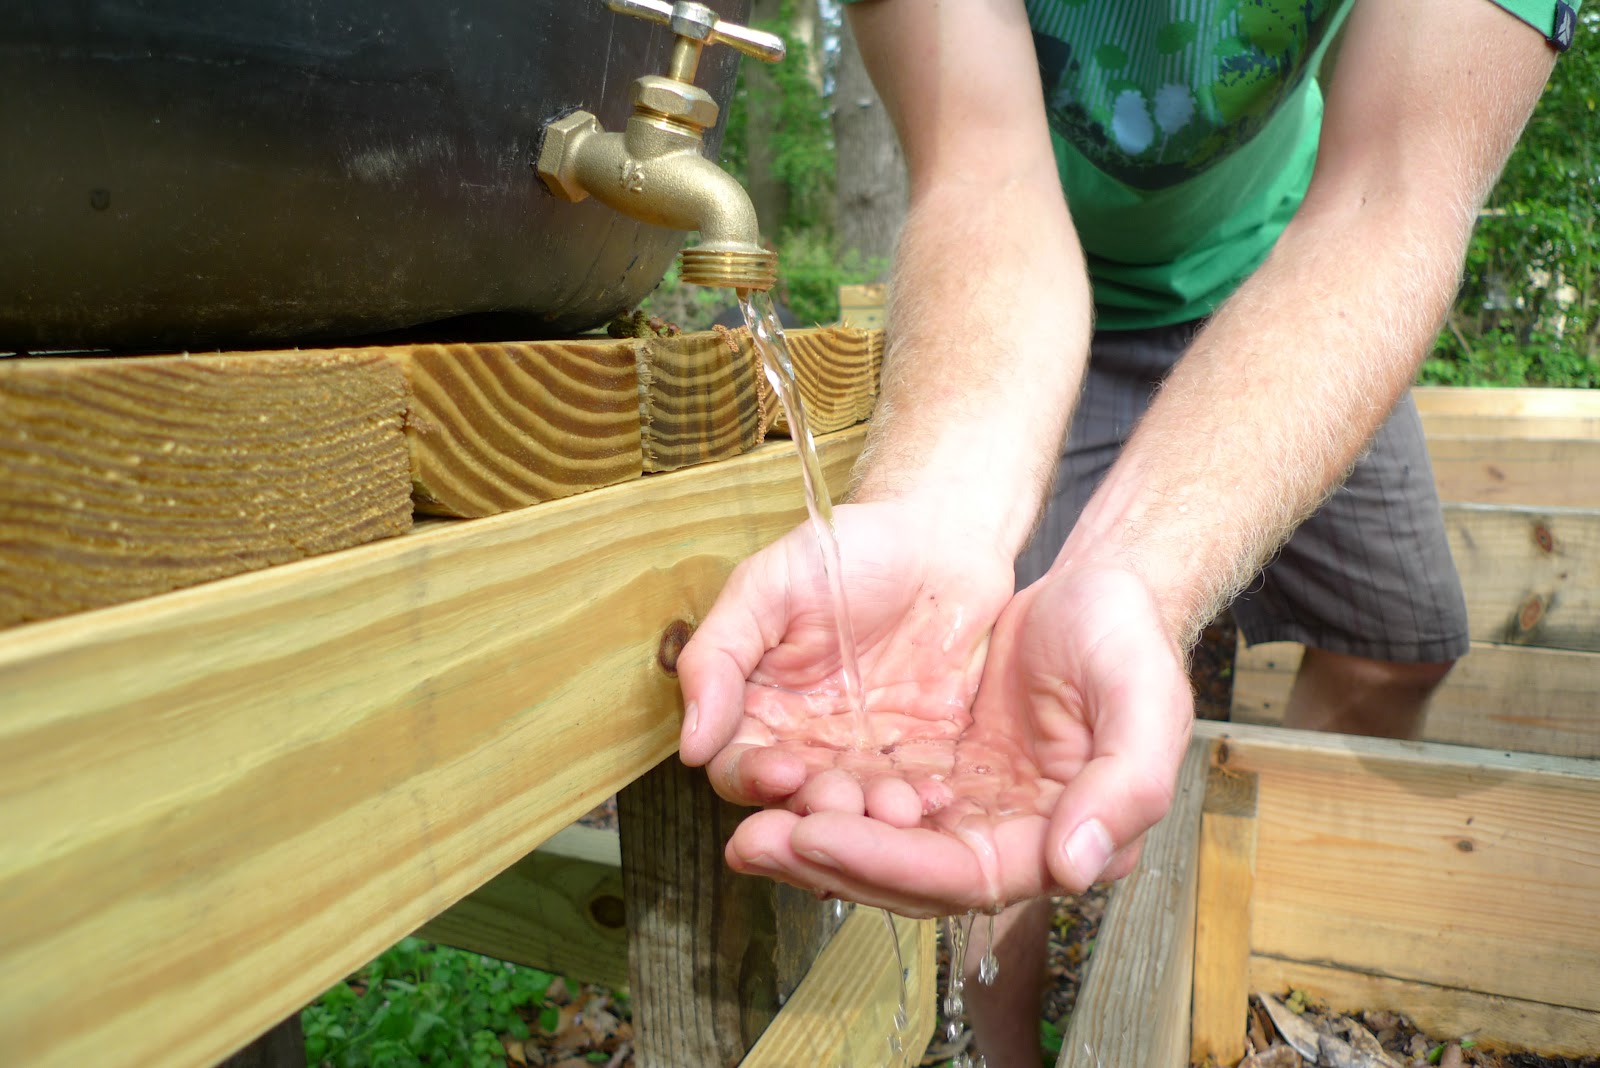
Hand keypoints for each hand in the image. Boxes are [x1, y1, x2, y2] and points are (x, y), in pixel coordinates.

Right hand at [678, 500, 1014, 814]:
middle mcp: (810, 740)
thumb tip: (689, 745)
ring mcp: (869, 751)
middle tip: (844, 799)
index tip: (785, 770)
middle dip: (820, 810)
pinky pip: (920, 792)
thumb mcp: (766, 588)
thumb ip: (719, 658)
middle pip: (800, 803)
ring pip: (860, 809)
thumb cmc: (844, 550)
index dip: (754, 779)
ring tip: (898, 808)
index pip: (739, 767)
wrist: (938, 534)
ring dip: (874, 818)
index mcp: (760, 706)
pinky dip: (926, 805)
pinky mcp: (927, 752)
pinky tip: (937, 800)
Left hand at [686, 537, 1193, 916]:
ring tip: (747, 831)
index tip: (814, 836)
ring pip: (881, 846)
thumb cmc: (1125, 637)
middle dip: (830, 863)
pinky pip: (871, 800)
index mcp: (1064, 837)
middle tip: (753, 844)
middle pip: (907, 877)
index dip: (887, 864)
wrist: (1097, 591)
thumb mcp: (1143, 697)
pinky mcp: (936, 775)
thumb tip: (1073, 870)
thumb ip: (1127, 787)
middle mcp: (1009, 840)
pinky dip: (826, 801)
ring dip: (816, 843)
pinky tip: (776, 789)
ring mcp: (967, 809)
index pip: (962, 877)